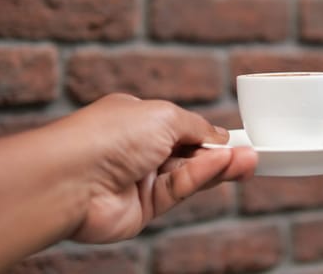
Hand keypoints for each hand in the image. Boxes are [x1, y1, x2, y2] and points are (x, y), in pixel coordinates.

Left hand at [66, 93, 256, 242]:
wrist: (71, 178)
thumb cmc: (108, 135)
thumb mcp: (164, 115)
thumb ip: (197, 127)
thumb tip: (219, 137)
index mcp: (139, 120)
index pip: (182, 127)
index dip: (209, 134)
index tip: (236, 139)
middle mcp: (139, 149)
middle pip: (190, 153)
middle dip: (220, 153)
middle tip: (251, 154)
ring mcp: (141, 178)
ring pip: (189, 174)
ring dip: (218, 167)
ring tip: (248, 160)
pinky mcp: (144, 206)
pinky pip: (179, 189)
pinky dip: (200, 178)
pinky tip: (223, 167)